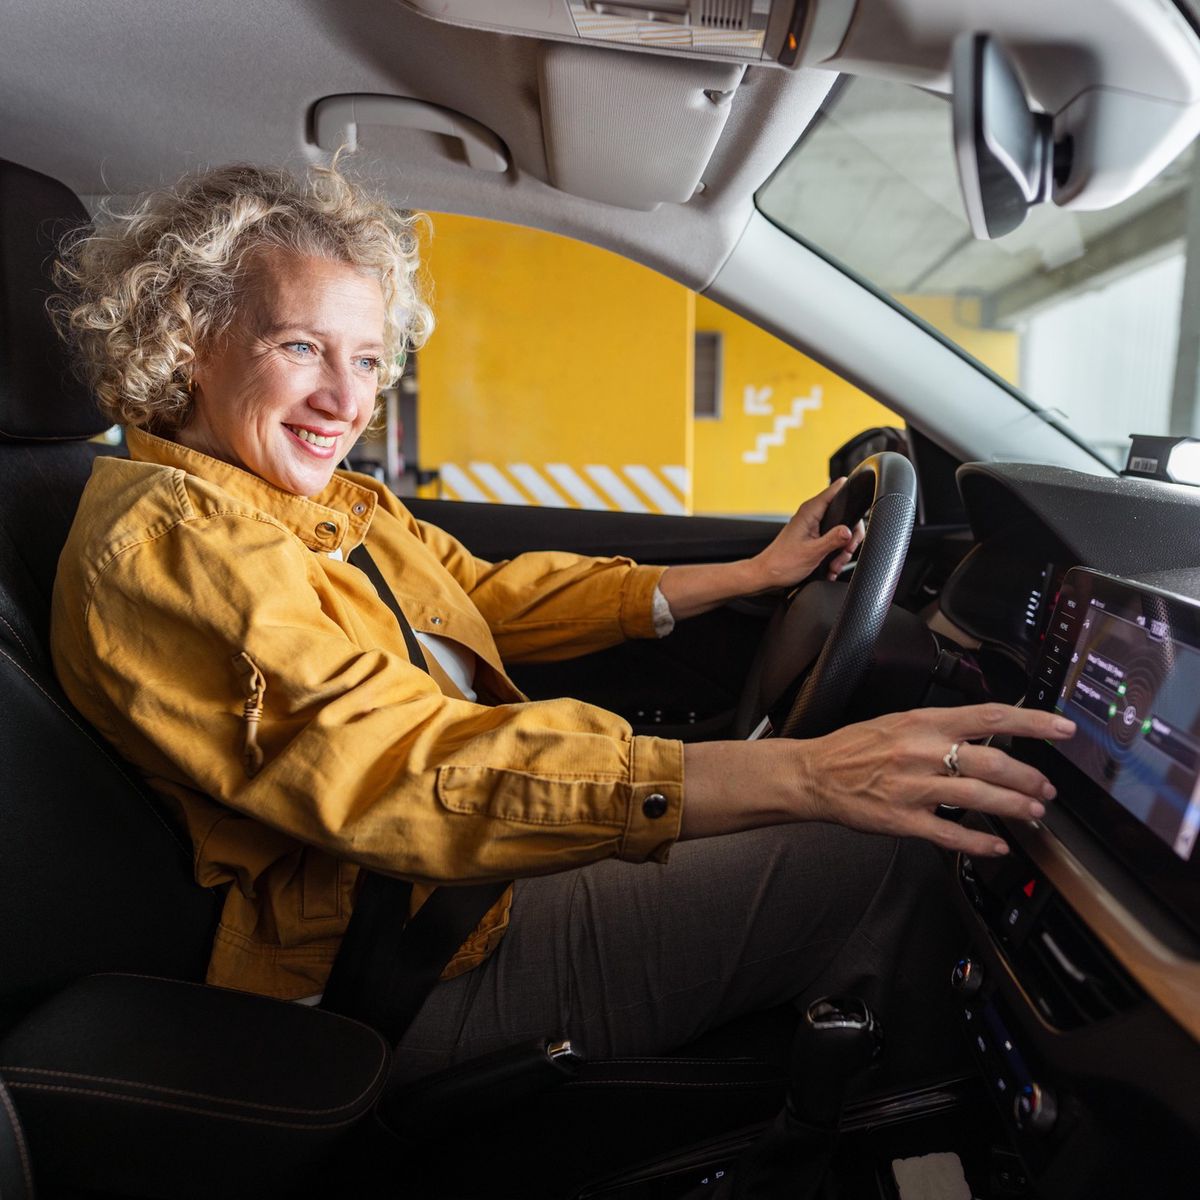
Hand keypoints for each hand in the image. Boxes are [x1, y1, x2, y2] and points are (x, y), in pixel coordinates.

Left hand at [750, 477, 865, 587]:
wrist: (768, 575)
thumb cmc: (782, 563)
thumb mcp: (812, 552)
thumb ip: (833, 540)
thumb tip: (849, 531)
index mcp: (810, 511)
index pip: (836, 490)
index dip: (850, 499)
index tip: (853, 523)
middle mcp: (812, 515)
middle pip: (844, 516)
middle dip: (848, 538)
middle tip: (844, 552)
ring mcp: (813, 526)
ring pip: (840, 532)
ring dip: (841, 550)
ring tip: (834, 565)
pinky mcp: (814, 537)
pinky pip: (833, 541)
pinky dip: (835, 555)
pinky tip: (830, 567)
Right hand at [796, 704, 1075, 856]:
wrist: (815, 774)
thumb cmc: (856, 748)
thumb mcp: (899, 722)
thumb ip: (940, 727)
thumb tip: (986, 733)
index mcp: (923, 723)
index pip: (989, 717)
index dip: (1032, 723)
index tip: (1062, 729)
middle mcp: (922, 752)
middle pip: (992, 762)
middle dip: (1029, 777)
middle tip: (1046, 788)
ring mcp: (913, 788)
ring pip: (978, 798)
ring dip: (1014, 807)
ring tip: (1033, 813)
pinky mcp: (903, 820)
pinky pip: (950, 834)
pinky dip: (979, 842)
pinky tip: (997, 846)